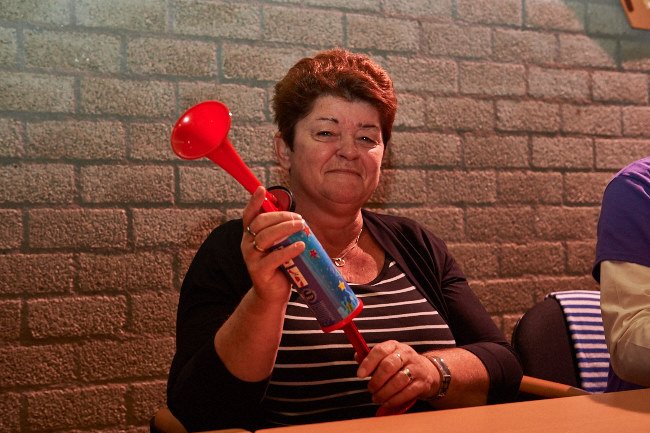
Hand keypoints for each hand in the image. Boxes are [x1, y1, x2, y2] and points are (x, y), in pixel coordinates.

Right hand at [241, 186, 305, 304]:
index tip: (262, 189)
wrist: (272, 294)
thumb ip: (282, 233)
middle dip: (280, 217)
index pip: (249, 216)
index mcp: (250, 236)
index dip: (254, 202)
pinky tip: (300, 245)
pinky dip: (289, 250)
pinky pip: (274, 257)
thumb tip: (299, 219)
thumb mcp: (278, 247)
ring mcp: (251, 258)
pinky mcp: (259, 271)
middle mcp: (247, 245)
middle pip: (260, 223)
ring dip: (286, 229)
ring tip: (301, 226)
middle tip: (299, 218)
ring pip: (266, 237)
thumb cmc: (278, 267)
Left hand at [357, 340, 439, 408]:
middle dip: (376, 380)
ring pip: (398, 380)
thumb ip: (371, 358)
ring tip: (376, 398)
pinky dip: (395, 399)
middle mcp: (406, 354)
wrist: (427, 372)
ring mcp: (416, 368)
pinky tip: (387, 402)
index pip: (380, 350)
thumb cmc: (400, 365)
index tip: (360, 375)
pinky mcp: (422, 382)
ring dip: (384, 392)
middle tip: (370, 389)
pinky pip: (408, 392)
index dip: (368, 363)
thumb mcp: (387, 357)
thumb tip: (357, 356)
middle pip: (389, 365)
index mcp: (394, 346)